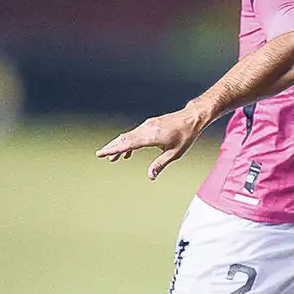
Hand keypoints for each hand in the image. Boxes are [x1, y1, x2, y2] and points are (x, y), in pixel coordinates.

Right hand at [96, 103, 211, 179]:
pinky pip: (135, 133)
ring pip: (129, 135)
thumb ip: (160, 164)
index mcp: (151, 136)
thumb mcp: (175, 153)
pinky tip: (128, 152)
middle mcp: (147, 128)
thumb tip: (150, 175)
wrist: (192, 118)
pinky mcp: (151, 124)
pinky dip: (129, 142)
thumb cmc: (185, 135)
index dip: (113, 149)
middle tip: (101, 155)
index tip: (101, 153)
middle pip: (124, 138)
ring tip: (113, 158)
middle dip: (112, 147)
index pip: (128, 143)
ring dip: (120, 145)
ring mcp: (148, 125)